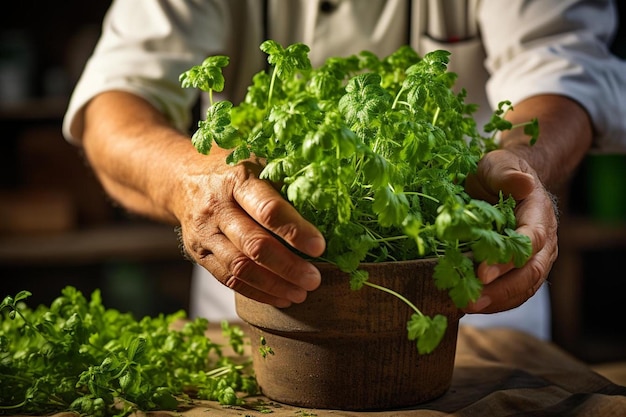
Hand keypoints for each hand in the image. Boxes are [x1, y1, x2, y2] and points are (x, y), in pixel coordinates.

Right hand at [175, 147, 325, 307]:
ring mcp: (204, 233)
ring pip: (240, 267)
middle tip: (315, 279)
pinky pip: (229, 279)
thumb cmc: (235, 172)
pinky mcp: (199, 254)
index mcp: (238, 180)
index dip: (296, 230)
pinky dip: (257, 292)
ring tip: (302, 293)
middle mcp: (217, 207)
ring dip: (275, 285)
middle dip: (288, 267)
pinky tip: (281, 297)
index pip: (268, 209)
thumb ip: (288, 183)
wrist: (183, 179)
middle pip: (254, 244)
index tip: (320, 247)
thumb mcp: (260, 164)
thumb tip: (332, 206)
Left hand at [462, 149, 558, 313]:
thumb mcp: (499, 163)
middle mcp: (544, 241)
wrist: (504, 180)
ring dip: (496, 301)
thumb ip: (507, 173)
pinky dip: (493, 302)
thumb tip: (523, 184)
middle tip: (470, 301)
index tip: (482, 272)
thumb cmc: (499, 171)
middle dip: (501, 289)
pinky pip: (513, 292)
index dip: (509, 258)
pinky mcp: (520, 269)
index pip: (532, 240)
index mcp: (539, 214)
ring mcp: (535, 258)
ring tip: (466, 307)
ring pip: (524, 287)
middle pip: (530, 272)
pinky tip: (469, 306)